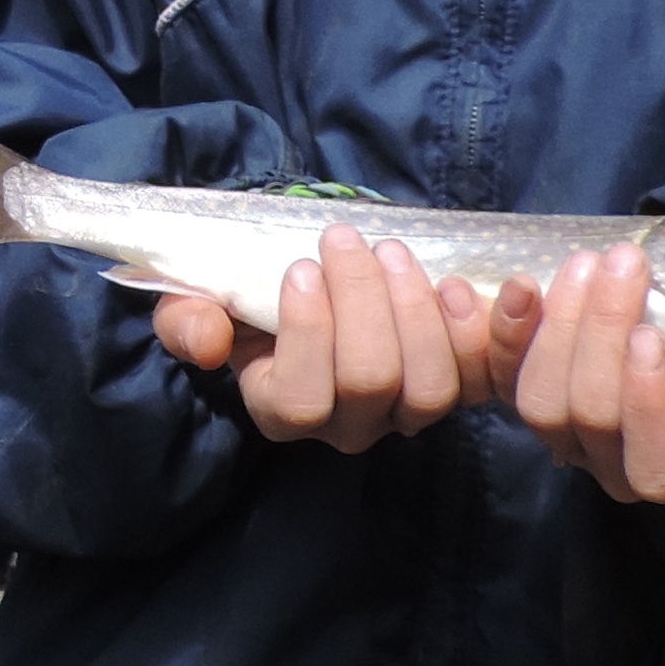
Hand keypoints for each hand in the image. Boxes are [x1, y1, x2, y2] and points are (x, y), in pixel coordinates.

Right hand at [151, 230, 498, 451]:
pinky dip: (469, 328)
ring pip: (428, 387)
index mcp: (282, 411)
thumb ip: (188, 322)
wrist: (314, 276)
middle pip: (371, 382)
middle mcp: (347, 426)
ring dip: (413, 308)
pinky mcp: (453, 388)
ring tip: (390, 251)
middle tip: (346, 239)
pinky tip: (451, 282)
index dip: (307, 335)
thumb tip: (205, 342)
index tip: (301, 268)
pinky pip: (476, 374)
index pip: (301, 401)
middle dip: (362, 300)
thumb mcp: (202, 303)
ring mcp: (404, 412)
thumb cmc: (252, 295)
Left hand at [496, 247, 664, 507]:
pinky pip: (497, 376)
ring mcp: (572, 433)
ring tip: (587, 263)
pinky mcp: (536, 391)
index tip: (652, 334)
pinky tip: (517, 284)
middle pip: (584, 419)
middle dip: (597, 335)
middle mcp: (622, 464)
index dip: (644, 406)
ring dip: (555, 326)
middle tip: (620, 263)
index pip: (655, 467)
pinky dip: (499, 332)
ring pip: (538, 401)